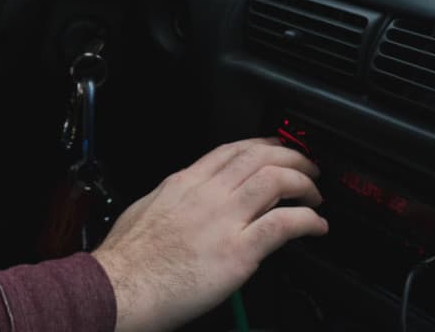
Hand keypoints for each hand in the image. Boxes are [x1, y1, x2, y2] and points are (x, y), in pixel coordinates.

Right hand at [92, 138, 327, 331]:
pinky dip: (307, 220)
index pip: (231, 150)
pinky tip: (316, 226)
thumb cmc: (126, 261)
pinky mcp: (238, 251)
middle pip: (259, 157)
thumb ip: (174, 201)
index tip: (276, 148)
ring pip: (276, 181)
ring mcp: (224, 220)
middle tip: (307, 168)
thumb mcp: (146, 210)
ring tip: (316, 194)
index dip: (262, 145)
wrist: (118, 288)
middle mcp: (207, 194)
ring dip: (304, 184)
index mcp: (184, 183)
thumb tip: (187, 203)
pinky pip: (283, 224)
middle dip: (291, 157)